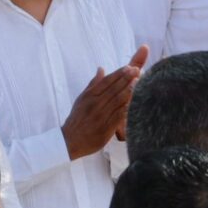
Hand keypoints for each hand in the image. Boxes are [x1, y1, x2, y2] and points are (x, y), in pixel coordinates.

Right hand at [61, 45, 146, 159]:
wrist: (69, 141)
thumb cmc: (77, 118)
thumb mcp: (82, 99)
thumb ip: (93, 84)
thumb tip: (101, 69)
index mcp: (89, 96)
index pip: (106, 82)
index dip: (118, 74)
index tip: (129, 67)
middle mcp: (95, 104)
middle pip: (113, 89)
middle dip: (126, 79)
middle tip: (137, 70)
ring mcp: (100, 116)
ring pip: (117, 101)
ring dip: (129, 90)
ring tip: (139, 82)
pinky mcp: (105, 128)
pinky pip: (118, 116)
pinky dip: (127, 108)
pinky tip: (135, 101)